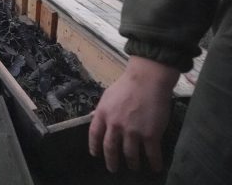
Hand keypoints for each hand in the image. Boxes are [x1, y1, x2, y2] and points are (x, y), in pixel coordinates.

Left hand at [88, 56, 179, 172]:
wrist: (148, 79)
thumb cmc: (128, 84)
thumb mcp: (108, 95)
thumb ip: (101, 109)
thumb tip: (92, 117)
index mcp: (103, 114)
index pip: (94, 135)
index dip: (94, 147)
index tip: (96, 154)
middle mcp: (115, 125)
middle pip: (110, 148)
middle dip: (111, 161)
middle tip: (113, 168)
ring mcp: (132, 131)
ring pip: (130, 154)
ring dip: (132, 163)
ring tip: (134, 167)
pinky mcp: (150, 134)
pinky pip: (151, 154)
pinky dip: (154, 163)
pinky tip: (155, 167)